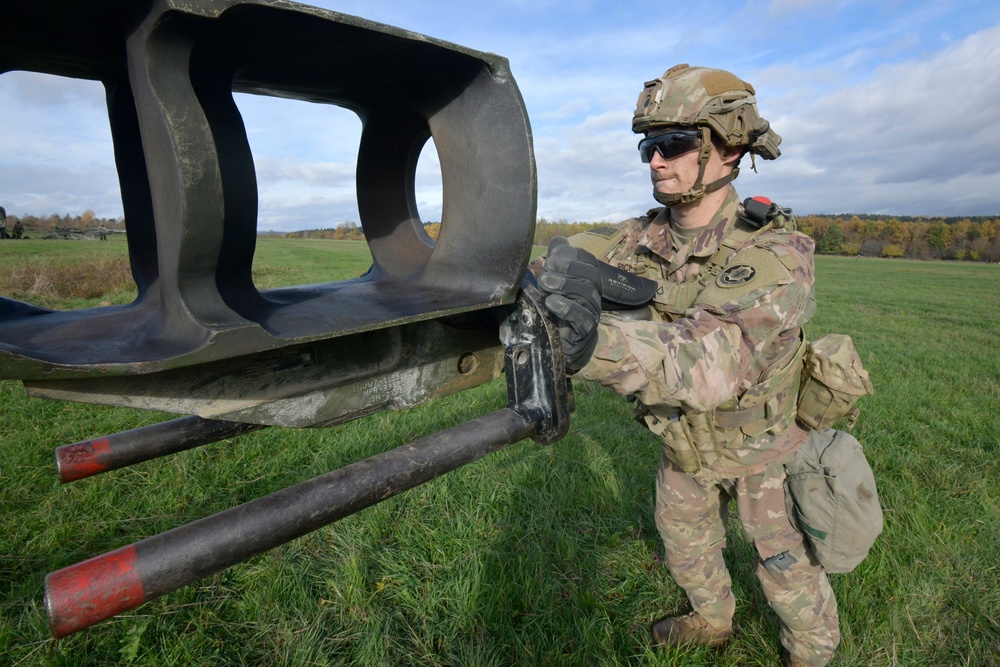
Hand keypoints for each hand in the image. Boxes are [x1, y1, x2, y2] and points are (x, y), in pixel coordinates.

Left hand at [538, 238, 601, 372]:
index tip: (553, 254)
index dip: (573, 255)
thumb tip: (558, 239)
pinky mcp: (586, 329)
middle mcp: (594, 293)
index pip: (588, 261)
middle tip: (547, 267)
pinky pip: (581, 317)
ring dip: (564, 285)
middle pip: (590, 276)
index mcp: (588, 279)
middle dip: (568, 268)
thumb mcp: (553, 281)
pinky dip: (566, 307)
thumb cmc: (556, 307)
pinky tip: (551, 302)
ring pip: (586, 294)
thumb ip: (556, 260)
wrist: (559, 340)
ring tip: (544, 283)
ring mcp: (592, 312)